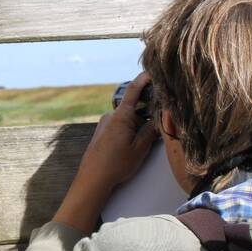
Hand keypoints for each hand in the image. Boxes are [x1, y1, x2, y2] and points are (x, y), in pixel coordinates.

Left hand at [53, 72, 158, 232]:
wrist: (92, 179)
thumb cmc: (116, 165)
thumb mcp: (140, 148)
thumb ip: (151, 131)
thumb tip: (158, 119)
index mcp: (121, 116)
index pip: (134, 90)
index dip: (144, 79)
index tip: (153, 70)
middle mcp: (110, 117)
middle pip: (134, 108)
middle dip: (147, 114)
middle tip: (159, 124)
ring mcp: (104, 125)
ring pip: (127, 119)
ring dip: (138, 126)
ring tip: (144, 143)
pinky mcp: (101, 134)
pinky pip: (119, 127)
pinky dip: (129, 131)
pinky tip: (131, 147)